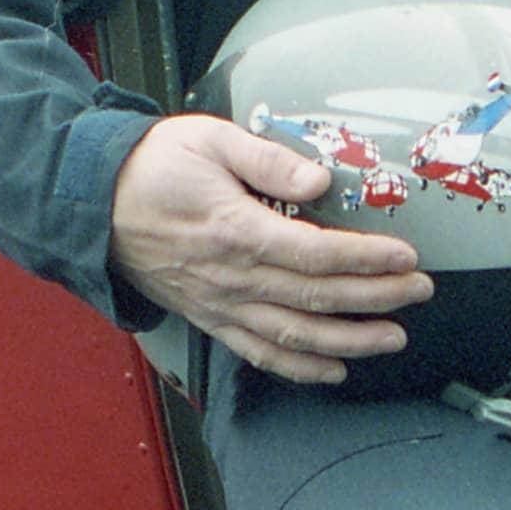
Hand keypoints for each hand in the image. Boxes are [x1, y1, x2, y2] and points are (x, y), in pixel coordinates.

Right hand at [109, 114, 431, 384]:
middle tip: (419, 292)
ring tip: (393, 336)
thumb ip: (268, 160)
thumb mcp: (209, 140)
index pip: (315, 254)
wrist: (92, 202)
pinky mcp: (209, 318)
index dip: (366, 259)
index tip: (405, 257)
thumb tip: (319, 179)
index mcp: (234, 230)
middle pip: (316, 298)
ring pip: (294, 336)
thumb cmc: (152, 166)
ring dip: (349, 341)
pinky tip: (334, 369)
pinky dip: (300, 368)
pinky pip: (259, 353)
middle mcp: (230, 277)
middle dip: (375, 298)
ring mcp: (220, 304)